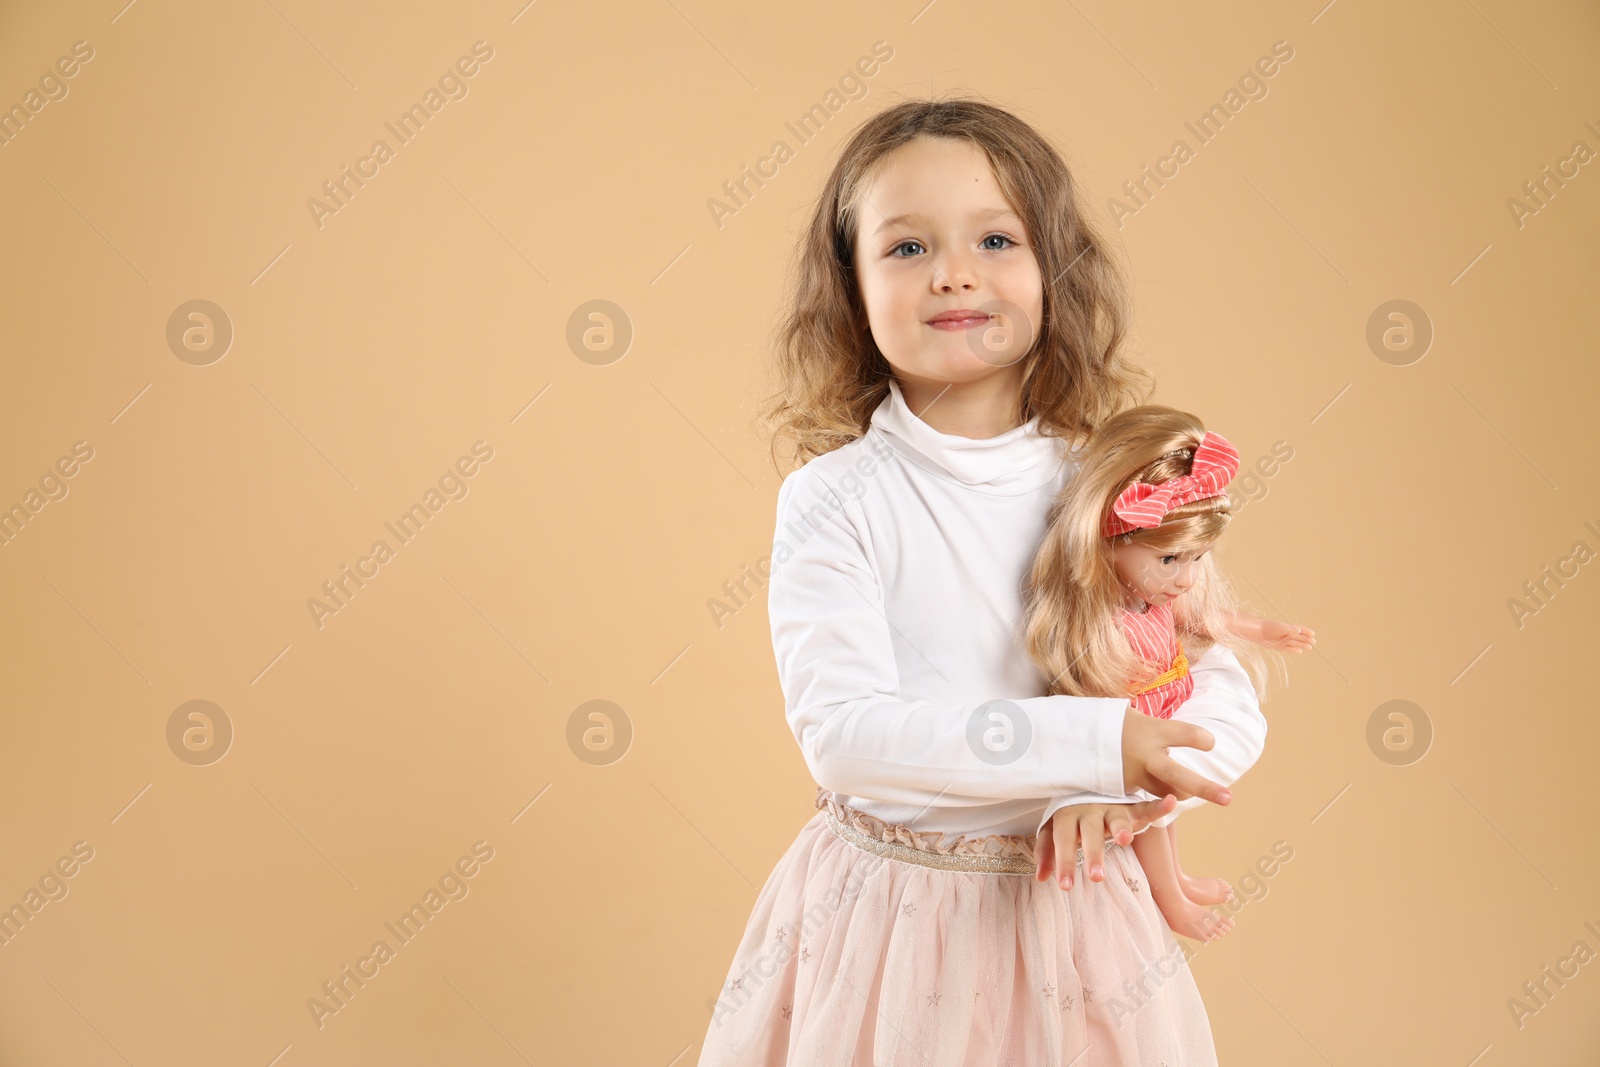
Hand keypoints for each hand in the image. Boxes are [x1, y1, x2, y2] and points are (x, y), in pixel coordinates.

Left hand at [1034, 796, 1177, 887]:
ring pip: (1116, 819)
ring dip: (1121, 828)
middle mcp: (1089, 810)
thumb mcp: (1056, 830)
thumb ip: (1048, 852)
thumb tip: (1040, 878)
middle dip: (1092, 854)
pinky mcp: (1131, 808)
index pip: (1062, 839)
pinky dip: (1159, 805)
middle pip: (1090, 833)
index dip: (1062, 861)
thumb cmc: (1072, 816)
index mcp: (1067, 815)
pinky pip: (1146, 807)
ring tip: (1125, 840)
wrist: (1089, 786)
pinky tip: (1171, 802)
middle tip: (1095, 877)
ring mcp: (1111, 808)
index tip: (1065, 886)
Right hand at [1121, 707, 1232, 804]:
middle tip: (1229, 799)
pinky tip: (1156, 787)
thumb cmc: (1115, 724)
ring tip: (1189, 795)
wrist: (1076, 737)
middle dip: (1206, 789)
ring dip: (1181, 794)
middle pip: (1179, 775)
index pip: (1187, 734)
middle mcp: (1145, 754)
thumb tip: (1195, 738)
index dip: (1202, 739)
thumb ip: (1164, 733)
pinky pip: (1149, 793)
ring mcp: (1134, 773)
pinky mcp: (1125, 787)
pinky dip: (1156, 791)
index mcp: (1151, 730)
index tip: (1209, 743)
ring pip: (1167, 793)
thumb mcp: (1141, 719)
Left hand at [1260, 620, 1314, 651]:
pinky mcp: (1279, 646)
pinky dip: (1294, 650)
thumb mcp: (1280, 628)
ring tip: (1309, 647)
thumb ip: (1290, 630)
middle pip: (1299, 637)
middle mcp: (1286, 634)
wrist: (1257, 633)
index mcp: (1288, 627)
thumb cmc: (1269, 628)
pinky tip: (1299, 651)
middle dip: (1306, 639)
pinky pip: (1288, 649)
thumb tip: (1299, 631)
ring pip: (1295, 643)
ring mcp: (1283, 640)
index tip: (1313, 634)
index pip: (1300, 629)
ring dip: (1302, 645)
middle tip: (1314, 642)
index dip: (1306, 631)